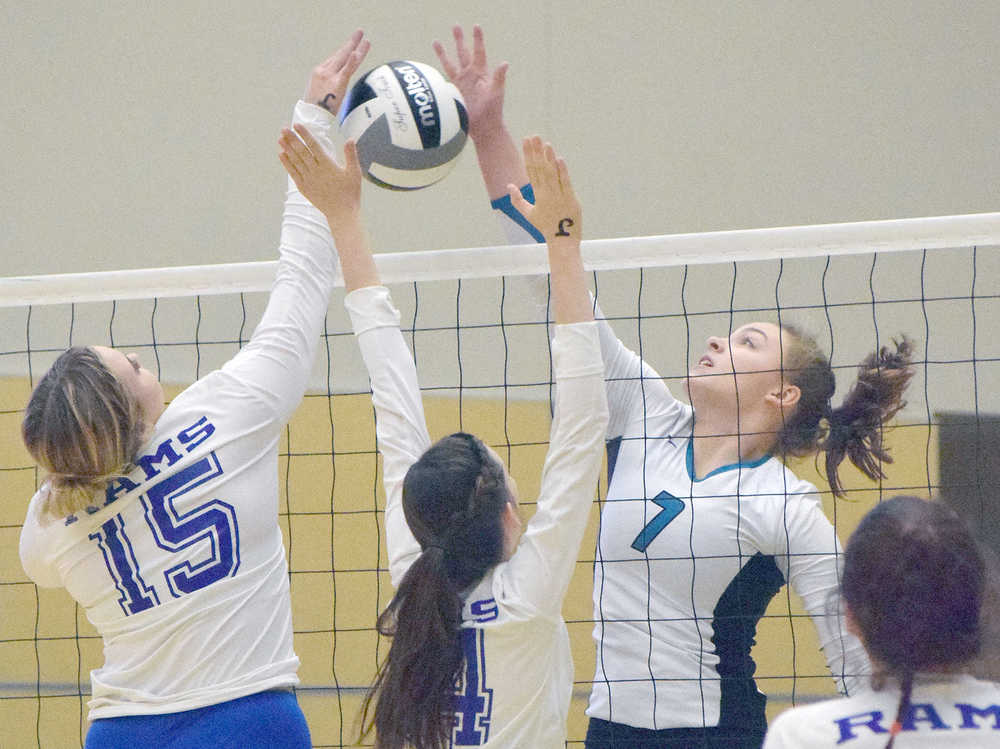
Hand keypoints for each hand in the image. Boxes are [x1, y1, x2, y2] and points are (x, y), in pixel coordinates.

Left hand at [278, 124, 361, 234]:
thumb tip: (350, 139)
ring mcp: (308, 180)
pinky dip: (287, 163)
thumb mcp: (354, 173)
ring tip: (280, 138)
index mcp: (328, 165)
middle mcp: (316, 171)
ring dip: (287, 148)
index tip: (297, 125)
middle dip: (292, 139)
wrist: (341, 213)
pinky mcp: (304, 188)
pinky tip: (281, 154)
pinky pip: (293, 173)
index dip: (305, 134)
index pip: (314, 146)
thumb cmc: (350, 193)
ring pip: (295, 161)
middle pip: (301, 151)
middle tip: (283, 128)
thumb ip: (351, 155)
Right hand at [305, 29, 370, 114]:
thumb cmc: (315, 110)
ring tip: (365, 39)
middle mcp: (324, 71)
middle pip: (341, 54)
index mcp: (319, 72)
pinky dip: (352, 61)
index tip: (352, 45)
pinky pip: (347, 70)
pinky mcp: (337, 83)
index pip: (335, 59)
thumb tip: (335, 89)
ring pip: (346, 59)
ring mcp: (330, 76)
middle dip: (351, 43)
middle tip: (360, 33)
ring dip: (357, 48)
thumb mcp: (320, 94)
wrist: (310, 117)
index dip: (345, 51)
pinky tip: (357, 52)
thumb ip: (328, 86)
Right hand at [433, 25, 507, 142]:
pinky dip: (437, 74)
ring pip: (450, 64)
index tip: (476, 26)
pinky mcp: (454, 92)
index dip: (477, 39)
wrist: (483, 127)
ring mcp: (462, 83)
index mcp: (481, 73)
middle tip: (455, 26)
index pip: (479, 52)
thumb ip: (499, 77)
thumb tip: (505, 63)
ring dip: (443, 53)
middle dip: (459, 40)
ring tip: (436, 41)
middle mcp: (471, 75)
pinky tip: (430, 68)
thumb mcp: (496, 92)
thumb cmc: (493, 110)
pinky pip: (444, 79)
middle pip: (463, 53)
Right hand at [508, 137, 580, 245]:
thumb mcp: (528, 214)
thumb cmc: (545, 226)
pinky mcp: (571, 200)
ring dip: (548, 159)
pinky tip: (559, 159)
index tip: (525, 140)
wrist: (562, 241)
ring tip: (546, 144)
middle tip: (533, 136)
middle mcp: (546, 194)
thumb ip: (517, 200)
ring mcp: (559, 196)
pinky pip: (565, 184)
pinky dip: (562, 172)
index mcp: (537, 195)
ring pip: (552, 175)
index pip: (531, 170)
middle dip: (536, 152)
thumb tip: (509, 186)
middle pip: (540, 169)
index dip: (528, 155)